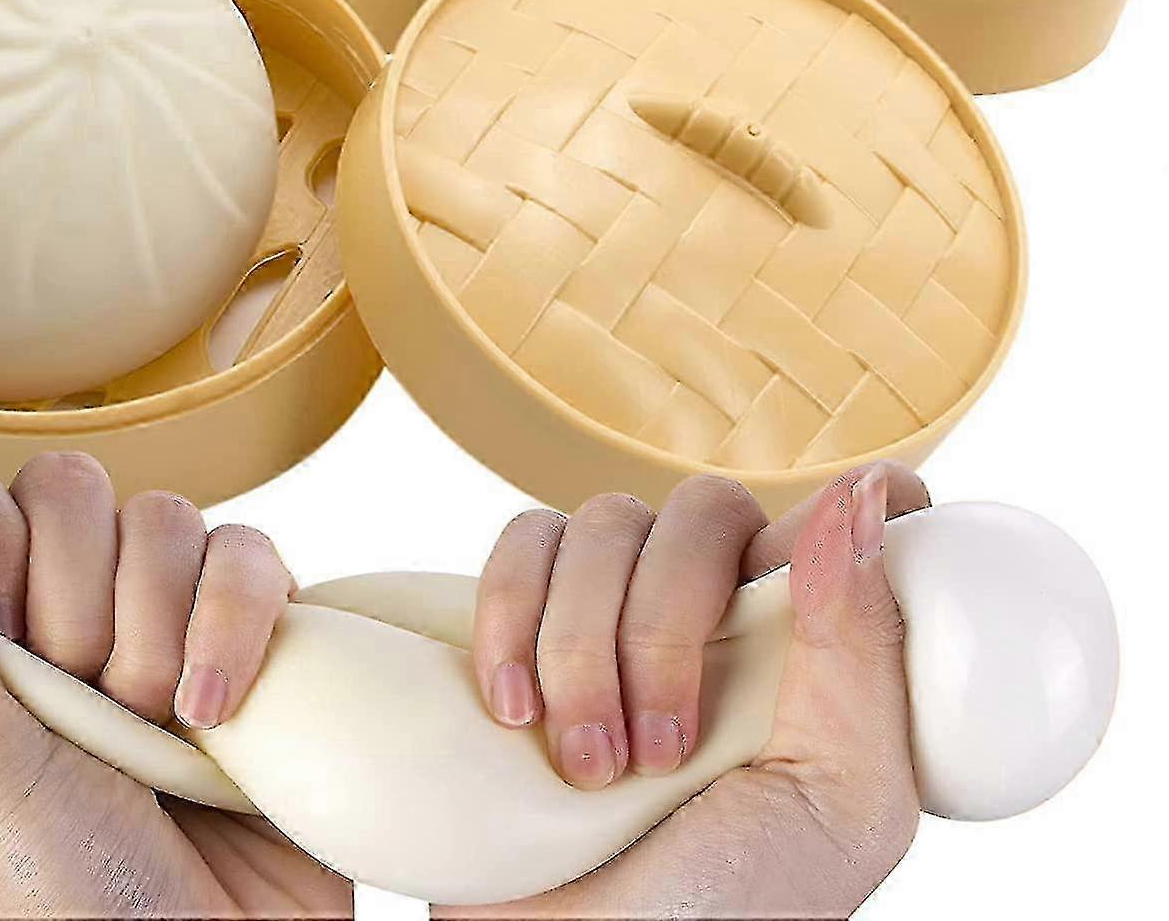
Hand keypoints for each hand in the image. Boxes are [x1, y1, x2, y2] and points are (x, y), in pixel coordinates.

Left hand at [0, 448, 351, 918]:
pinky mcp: (258, 634)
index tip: (6, 635)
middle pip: (75, 491)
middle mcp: (65, 621)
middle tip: (91, 702)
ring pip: (169, 517)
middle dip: (85, 600)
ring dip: (163, 629)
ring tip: (162, 726)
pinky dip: (240, 627)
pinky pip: (255, 554)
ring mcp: (167, 624)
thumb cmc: (64, 896)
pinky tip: (222, 715)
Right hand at [456, 466, 928, 918]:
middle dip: (663, 627)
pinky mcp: (523, 619)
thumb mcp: (837, 805)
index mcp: (810, 648)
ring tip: (586, 769)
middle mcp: (719, 615)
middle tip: (656, 754)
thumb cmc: (724, 918)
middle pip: (702, 510)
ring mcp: (617, 612)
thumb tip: (864, 493)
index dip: (839, 513)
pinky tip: (513, 715)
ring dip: (582, 649)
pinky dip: (508, 619)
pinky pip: (518, 548)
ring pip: (602, 522)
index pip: (848, 512)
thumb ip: (859, 650)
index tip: (799, 585)